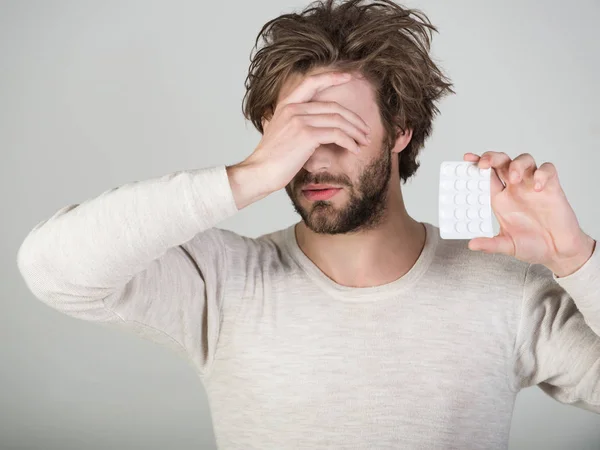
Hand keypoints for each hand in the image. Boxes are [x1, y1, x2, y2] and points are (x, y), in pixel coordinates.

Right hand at [241, 71, 370, 193]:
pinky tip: (354, 150)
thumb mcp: (276, 130)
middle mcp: (293, 108)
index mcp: (286, 104)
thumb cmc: (270, 158)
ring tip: (364, 142)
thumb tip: (303, 124)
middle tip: (365, 131)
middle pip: (334, 107)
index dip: (333, 77)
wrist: (259, 172)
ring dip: (356, 132)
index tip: (349, 76)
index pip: (312, 82)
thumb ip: (288, 121)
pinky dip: (349, 142)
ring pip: (338, 120)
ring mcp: (300, 120)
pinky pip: (336, 134)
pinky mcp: (306, 135)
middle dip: (354, 119)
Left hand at [463, 151, 595, 276]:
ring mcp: (532, 186)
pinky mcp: (552, 187)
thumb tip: (471, 245)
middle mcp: (515, 189)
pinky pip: (548, 170)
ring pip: (525, 160)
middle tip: (484, 163)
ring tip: (514, 178)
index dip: (476, 165)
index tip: (466, 159)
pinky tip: (537, 187)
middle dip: (492, 158)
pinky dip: (542, 173)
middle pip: (502, 162)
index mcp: (500, 199)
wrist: (558, 251)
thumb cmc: (533, 245)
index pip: (486, 175)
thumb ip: (490, 245)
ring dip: (517, 164)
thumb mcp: (508, 245)